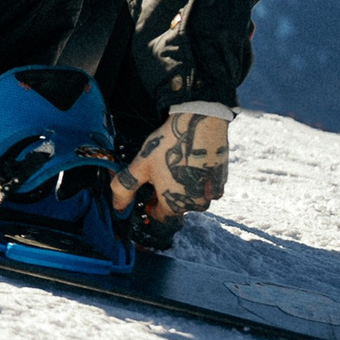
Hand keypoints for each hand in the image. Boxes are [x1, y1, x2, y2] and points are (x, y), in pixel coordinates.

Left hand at [112, 112, 229, 247]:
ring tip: (174, 165)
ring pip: (191, 195)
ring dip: (182, 186)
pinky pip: (205, 184)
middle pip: (177, 205)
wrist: (201, 124)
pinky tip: (189, 161)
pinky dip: (197, 177)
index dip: (150, 205)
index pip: (159, 215)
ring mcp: (212, 192)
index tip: (146, 191)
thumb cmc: (168, 147)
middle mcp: (196, 205)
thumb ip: (126, 188)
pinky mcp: (222, 179)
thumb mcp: (140, 166)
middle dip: (166, 194)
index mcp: (175, 206)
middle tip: (158, 173)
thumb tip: (117, 206)